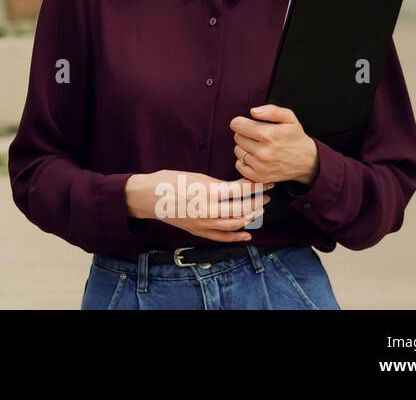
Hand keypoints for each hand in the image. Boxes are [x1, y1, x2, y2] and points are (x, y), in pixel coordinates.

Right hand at [125, 170, 271, 243]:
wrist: (148, 197)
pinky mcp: (198, 231)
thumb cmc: (169, 181)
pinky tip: (247, 233)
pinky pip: (221, 237)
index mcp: (208, 192)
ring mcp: (203, 224)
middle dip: (257, 202)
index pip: (241, 191)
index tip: (267, 183)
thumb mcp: (197, 177)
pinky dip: (236, 236)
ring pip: (235, 225)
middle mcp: (208, 211)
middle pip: (242, 209)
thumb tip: (239, 187)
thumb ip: (219, 185)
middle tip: (267, 196)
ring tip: (259, 210)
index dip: (257, 187)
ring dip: (250, 218)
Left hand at [231, 105, 319, 186]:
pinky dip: (243, 161)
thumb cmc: (295, 137)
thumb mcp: (289, 118)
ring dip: (244, 147)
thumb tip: (253, 112)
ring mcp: (260, 166)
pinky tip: (255, 157)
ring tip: (258, 146)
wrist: (307, 161)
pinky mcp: (259, 177)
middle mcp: (263, 152)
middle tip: (257, 136)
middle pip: (237, 137)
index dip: (241, 122)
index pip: (237, 125)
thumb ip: (271, 110)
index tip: (247, 124)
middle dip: (244, 134)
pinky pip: (239, 165)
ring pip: (237, 150)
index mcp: (268, 134)